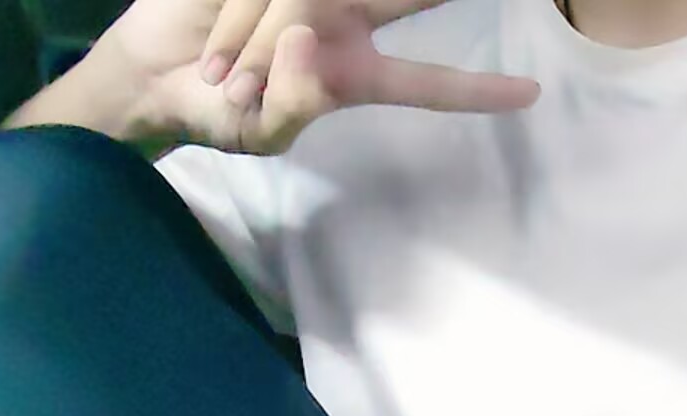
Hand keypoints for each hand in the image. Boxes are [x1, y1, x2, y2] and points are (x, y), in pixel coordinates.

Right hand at [96, 0, 541, 155]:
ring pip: (305, 1)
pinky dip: (236, 18)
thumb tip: (305, 36)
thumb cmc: (217, 115)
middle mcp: (344, 22)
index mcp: (356, 75)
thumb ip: (292, 102)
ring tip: (222, 74)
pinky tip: (217, 43)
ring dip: (258, 36)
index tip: (532, 95)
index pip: (428, 83)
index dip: (478, 90)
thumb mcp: (259, 132)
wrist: (154, 74)